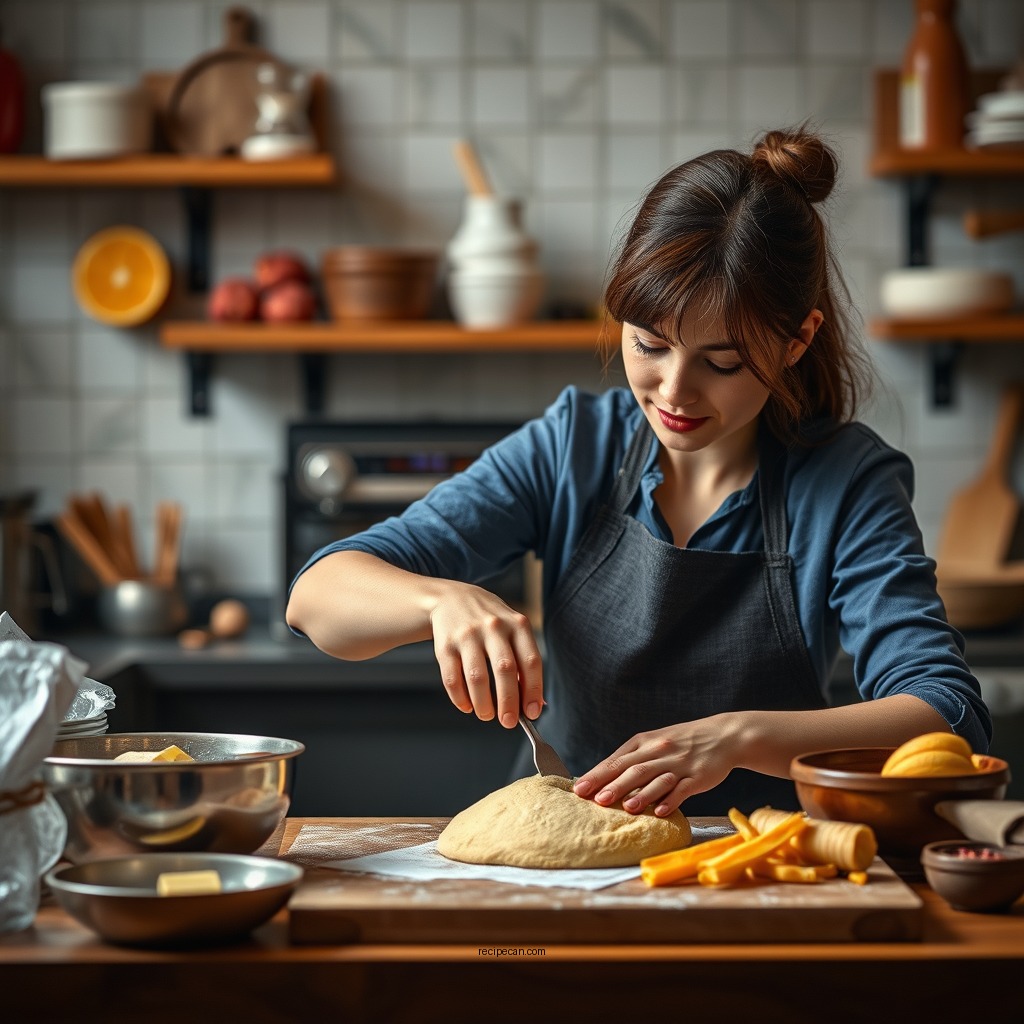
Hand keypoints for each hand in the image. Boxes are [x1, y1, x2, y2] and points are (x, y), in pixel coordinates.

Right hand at [429, 581, 542, 727]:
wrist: (451, 598)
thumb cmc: (490, 621)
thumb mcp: (513, 629)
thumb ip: (525, 662)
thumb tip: (537, 703)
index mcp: (517, 624)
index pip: (531, 661)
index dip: (533, 690)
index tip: (532, 712)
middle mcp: (493, 627)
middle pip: (505, 670)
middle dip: (509, 702)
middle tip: (508, 721)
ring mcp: (467, 635)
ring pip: (477, 677)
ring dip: (484, 704)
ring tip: (487, 714)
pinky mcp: (445, 645)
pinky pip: (452, 678)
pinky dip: (460, 698)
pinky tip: (467, 706)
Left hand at [572, 717, 737, 815]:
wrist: (722, 735)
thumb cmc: (681, 742)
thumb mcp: (654, 742)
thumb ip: (632, 758)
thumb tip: (603, 778)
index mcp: (644, 743)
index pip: (616, 760)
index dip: (597, 775)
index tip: (579, 789)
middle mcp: (659, 751)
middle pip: (633, 769)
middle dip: (613, 784)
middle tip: (595, 799)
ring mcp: (679, 764)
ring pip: (657, 779)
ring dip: (641, 793)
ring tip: (625, 807)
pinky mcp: (698, 776)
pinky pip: (683, 789)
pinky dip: (671, 800)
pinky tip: (660, 811)